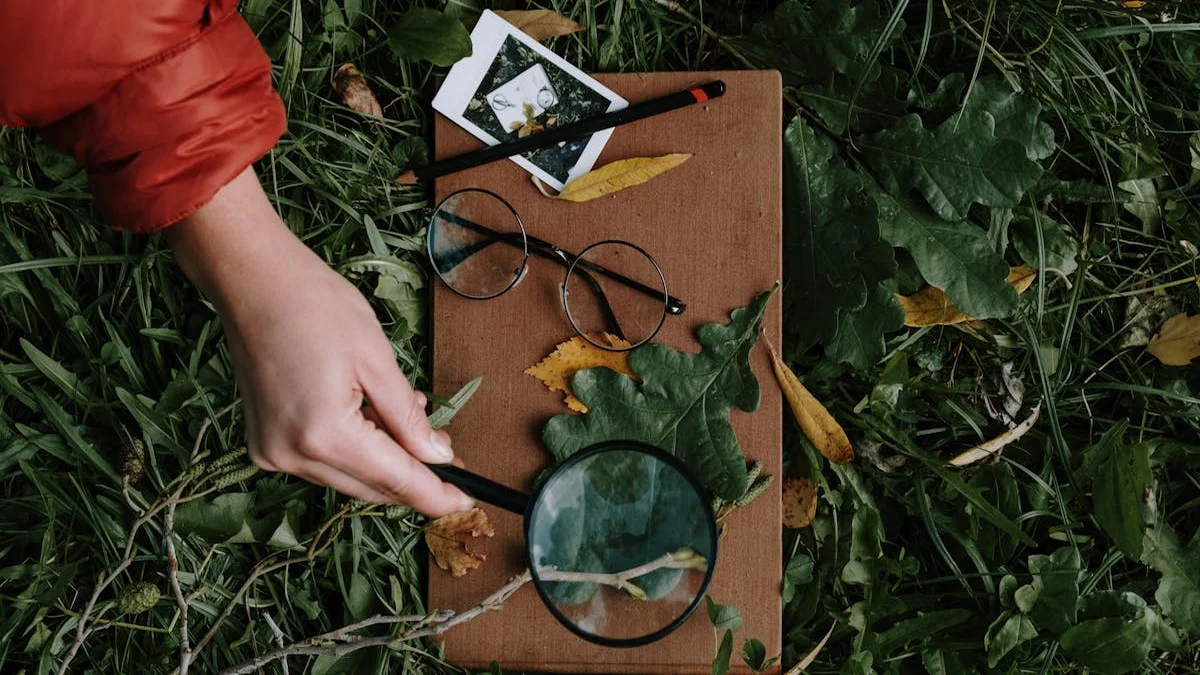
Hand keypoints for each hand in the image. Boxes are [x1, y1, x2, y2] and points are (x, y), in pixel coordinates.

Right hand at [167, 168, 473, 515]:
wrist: (253, 281)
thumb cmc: (315, 306)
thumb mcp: (378, 360)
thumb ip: (409, 418)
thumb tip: (437, 457)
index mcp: (325, 434)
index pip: (395, 482)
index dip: (435, 495)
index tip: (468, 502)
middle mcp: (292, 455)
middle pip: (371, 488)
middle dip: (414, 477)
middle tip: (449, 451)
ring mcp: (273, 453)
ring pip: (348, 479)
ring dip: (384, 461)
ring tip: (412, 422)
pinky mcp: (264, 444)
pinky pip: (323, 463)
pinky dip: (354, 451)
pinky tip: (372, 419)